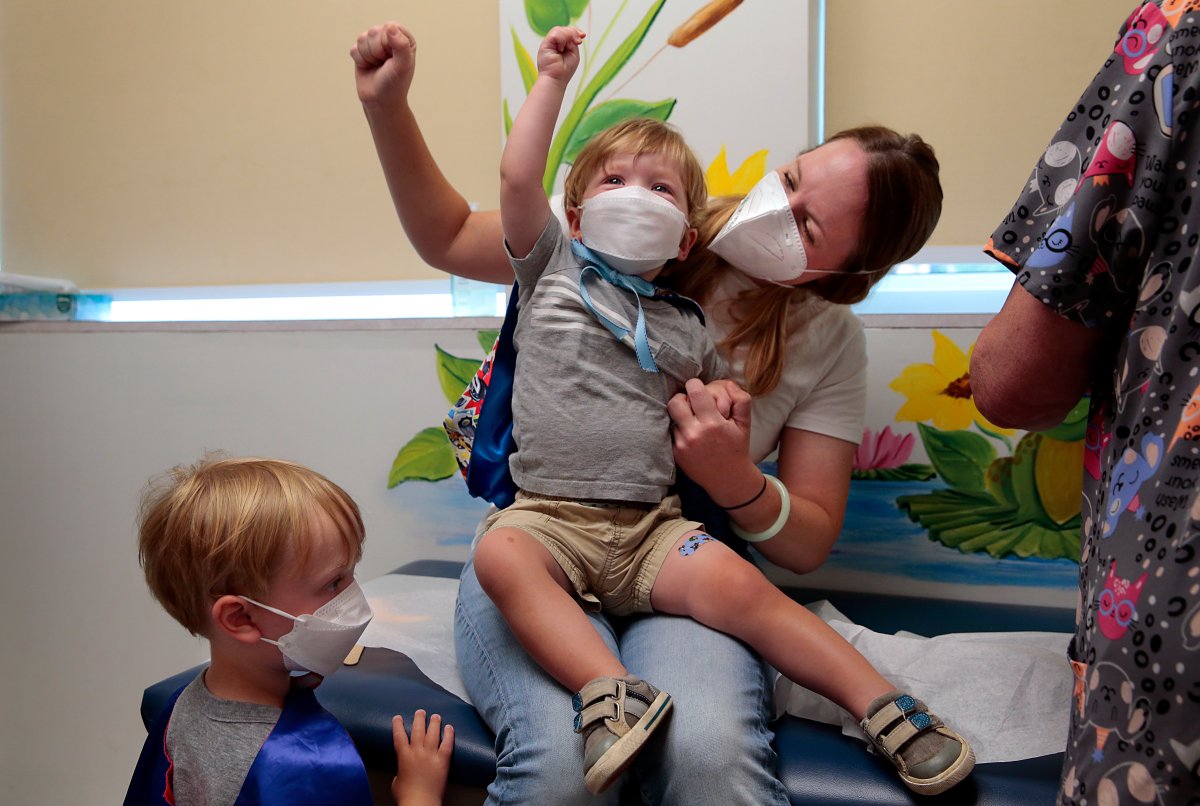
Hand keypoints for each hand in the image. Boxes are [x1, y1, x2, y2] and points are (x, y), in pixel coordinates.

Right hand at [352, 22, 416, 107]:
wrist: (380, 100)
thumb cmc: (395, 84)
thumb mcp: (402, 66)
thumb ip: (401, 45)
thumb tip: (390, 26)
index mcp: (404, 38)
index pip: (390, 27)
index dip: (388, 44)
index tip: (393, 58)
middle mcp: (390, 38)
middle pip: (374, 31)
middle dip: (377, 51)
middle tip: (384, 64)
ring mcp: (374, 43)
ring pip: (362, 39)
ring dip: (368, 57)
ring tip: (377, 66)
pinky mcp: (361, 51)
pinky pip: (354, 49)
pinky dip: (360, 61)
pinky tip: (368, 67)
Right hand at [391, 709, 453, 805]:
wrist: (420, 802)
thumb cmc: (406, 795)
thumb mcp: (396, 781)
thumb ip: (400, 771)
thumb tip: (403, 770)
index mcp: (404, 756)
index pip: (399, 736)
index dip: (398, 725)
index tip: (398, 717)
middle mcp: (417, 752)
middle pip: (418, 730)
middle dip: (419, 719)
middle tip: (421, 711)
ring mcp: (430, 755)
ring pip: (433, 734)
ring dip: (434, 723)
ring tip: (436, 716)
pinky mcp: (442, 761)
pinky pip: (447, 744)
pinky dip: (449, 735)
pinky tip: (449, 727)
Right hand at [537, 26, 584, 82]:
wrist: (556, 79)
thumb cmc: (564, 70)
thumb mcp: (573, 53)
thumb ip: (573, 42)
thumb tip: (574, 32)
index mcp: (560, 45)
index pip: (567, 31)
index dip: (575, 31)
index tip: (583, 35)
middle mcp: (554, 43)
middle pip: (564, 29)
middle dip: (573, 33)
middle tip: (578, 42)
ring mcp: (549, 43)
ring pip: (559, 30)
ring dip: (567, 37)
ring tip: (566, 49)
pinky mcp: (545, 44)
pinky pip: (555, 34)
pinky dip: (561, 40)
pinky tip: (560, 49)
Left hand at [668, 378, 755, 496]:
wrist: (728, 479)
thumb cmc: (737, 447)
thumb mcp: (745, 423)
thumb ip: (740, 399)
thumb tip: (726, 383)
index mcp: (713, 423)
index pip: (694, 390)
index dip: (696, 385)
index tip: (700, 390)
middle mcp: (694, 433)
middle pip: (675, 401)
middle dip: (683, 398)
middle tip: (692, 404)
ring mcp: (682, 445)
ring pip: (672, 416)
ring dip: (681, 415)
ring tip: (693, 421)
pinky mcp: (675, 454)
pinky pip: (671, 432)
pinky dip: (679, 430)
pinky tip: (691, 436)